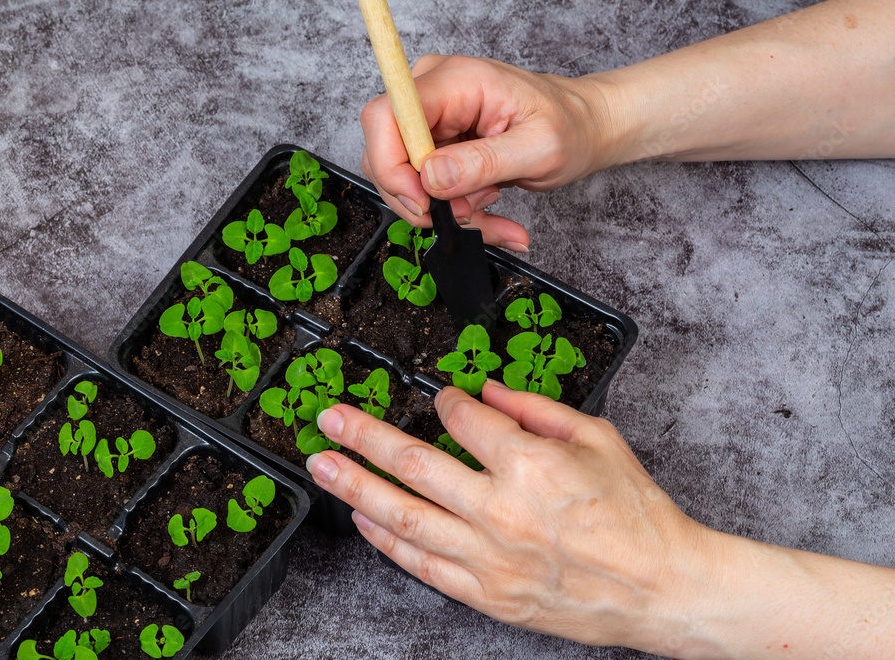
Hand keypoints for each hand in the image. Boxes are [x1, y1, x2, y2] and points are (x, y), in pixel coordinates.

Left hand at [305, 381, 716, 653]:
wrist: (662, 588)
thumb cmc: (637, 513)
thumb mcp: (597, 439)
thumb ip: (536, 408)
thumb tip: (489, 390)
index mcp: (529, 463)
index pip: (462, 419)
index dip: (444, 401)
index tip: (439, 396)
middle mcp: (500, 509)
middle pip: (413, 463)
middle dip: (364, 436)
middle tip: (329, 419)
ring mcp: (488, 556)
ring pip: (403, 516)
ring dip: (356, 486)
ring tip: (323, 465)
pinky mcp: (487, 594)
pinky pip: (422, 564)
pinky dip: (387, 541)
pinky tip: (364, 519)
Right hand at [360, 55, 619, 250]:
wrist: (580, 127)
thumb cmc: (568, 126)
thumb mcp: (538, 149)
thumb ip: (483, 162)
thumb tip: (431, 177)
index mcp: (456, 81)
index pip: (386, 116)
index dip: (391, 166)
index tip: (425, 204)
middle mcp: (432, 94)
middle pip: (385, 154)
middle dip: (424, 200)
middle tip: (470, 214)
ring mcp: (429, 120)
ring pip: (403, 180)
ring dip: (445, 211)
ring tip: (490, 212)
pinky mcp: (434, 145)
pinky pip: (423, 188)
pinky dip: (454, 212)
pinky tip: (488, 215)